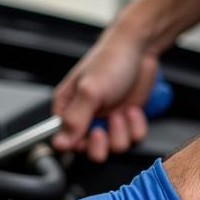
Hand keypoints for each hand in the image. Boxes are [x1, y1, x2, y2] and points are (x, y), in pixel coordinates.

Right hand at [53, 27, 159, 161]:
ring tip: (121, 111)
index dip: (78, 143)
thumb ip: (74, 119)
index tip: (91, 131)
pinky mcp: (127, 122)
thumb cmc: (110, 61)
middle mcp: (86, 117)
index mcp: (67, 109)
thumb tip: (59, 143)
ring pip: (114, 147)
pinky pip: (133, 139)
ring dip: (121, 131)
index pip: (64, 141)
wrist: (140, 49)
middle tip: (104, 126)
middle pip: (90, 150)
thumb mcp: (90, 91)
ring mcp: (107, 121)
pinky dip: (136, 125)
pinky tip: (133, 109)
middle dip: (102, 141)